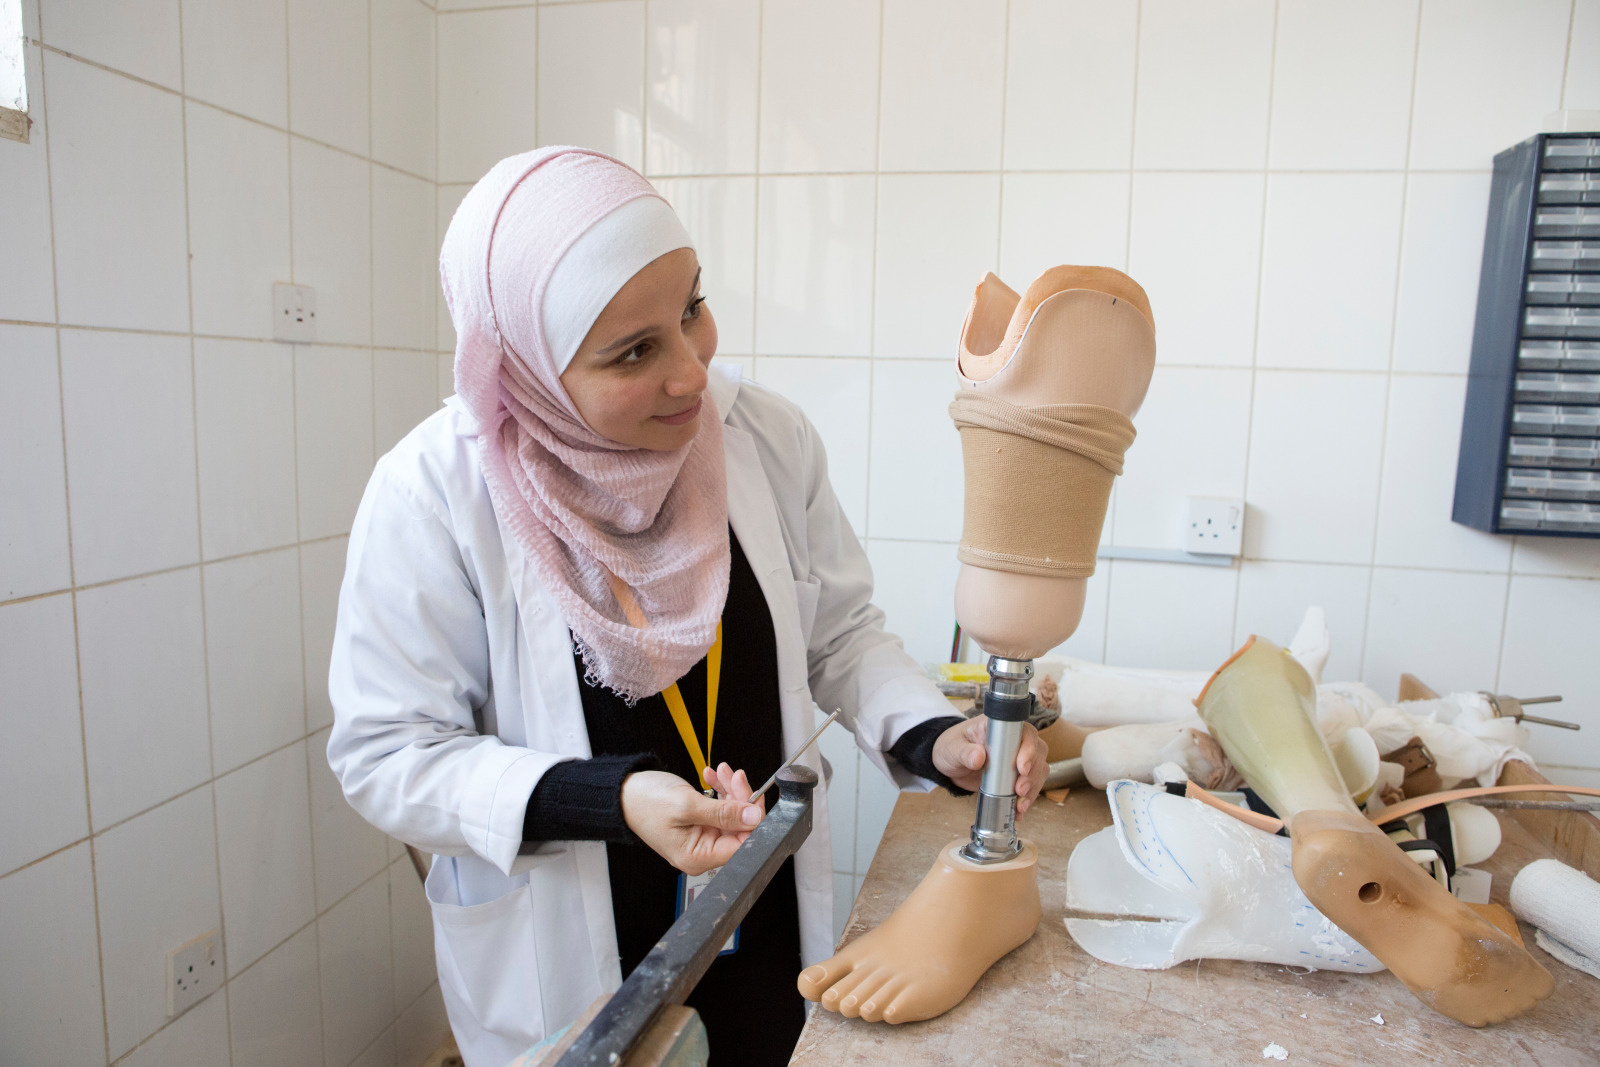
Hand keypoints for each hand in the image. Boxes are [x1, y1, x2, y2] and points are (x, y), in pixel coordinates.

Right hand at [620, 768, 764, 875]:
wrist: (623, 793)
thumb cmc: (645, 802)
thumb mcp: (686, 804)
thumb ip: (723, 813)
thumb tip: (754, 817)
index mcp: (698, 857)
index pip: (742, 845)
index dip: (752, 819)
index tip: (751, 794)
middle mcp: (703, 852)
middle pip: (740, 829)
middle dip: (741, 799)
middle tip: (734, 776)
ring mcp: (703, 838)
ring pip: (733, 815)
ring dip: (731, 791)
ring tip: (721, 772)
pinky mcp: (702, 824)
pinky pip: (721, 809)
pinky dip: (721, 791)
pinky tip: (712, 777)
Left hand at [931, 715, 1048, 814]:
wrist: (949, 764)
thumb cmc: (951, 748)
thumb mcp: (952, 749)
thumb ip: (964, 752)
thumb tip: (978, 756)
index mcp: (999, 727)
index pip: (1024, 731)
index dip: (1028, 748)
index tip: (1022, 767)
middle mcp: (1014, 739)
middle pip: (1037, 751)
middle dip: (1032, 773)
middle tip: (1020, 789)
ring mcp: (1017, 757)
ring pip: (1038, 769)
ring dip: (1033, 788)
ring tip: (1020, 805)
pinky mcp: (1016, 774)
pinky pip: (1030, 784)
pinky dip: (1027, 798)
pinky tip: (1019, 810)